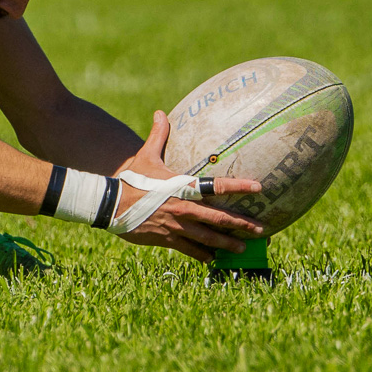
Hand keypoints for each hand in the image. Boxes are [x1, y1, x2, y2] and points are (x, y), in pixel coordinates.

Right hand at [114, 109, 265, 262]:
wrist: (111, 204)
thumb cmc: (131, 179)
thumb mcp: (146, 156)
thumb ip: (158, 136)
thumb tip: (160, 112)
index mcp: (183, 187)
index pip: (216, 186)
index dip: (239, 186)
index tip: (259, 187)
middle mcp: (184, 208)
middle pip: (219, 218)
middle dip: (242, 224)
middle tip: (261, 229)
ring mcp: (177, 226)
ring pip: (208, 238)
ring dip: (227, 244)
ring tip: (242, 248)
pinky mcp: (167, 240)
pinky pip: (191, 250)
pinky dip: (204, 255)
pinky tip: (214, 259)